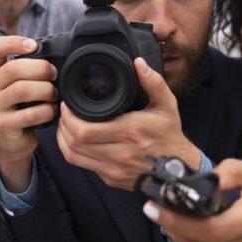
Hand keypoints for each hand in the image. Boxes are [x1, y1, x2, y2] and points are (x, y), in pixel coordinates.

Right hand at [0, 36, 57, 192]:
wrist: (12, 142)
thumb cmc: (21, 109)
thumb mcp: (19, 86)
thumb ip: (29, 72)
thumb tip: (57, 59)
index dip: (12, 42)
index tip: (33, 46)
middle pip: (12, 69)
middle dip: (40, 68)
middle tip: (54, 75)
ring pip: (21, 90)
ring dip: (44, 90)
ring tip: (54, 95)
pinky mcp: (2, 125)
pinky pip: (29, 114)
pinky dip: (45, 111)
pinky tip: (51, 112)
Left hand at [56, 58, 199, 191]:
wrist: (178, 171)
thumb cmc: (170, 136)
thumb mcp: (166, 105)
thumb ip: (153, 82)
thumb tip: (138, 63)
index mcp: (129, 132)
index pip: (85, 130)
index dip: (69, 117)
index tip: (67, 105)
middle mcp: (119, 153)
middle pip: (74, 142)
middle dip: (63, 125)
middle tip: (64, 113)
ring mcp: (113, 169)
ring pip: (73, 156)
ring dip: (63, 139)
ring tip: (65, 125)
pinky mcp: (110, 178)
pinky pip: (82, 165)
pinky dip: (73, 152)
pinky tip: (74, 141)